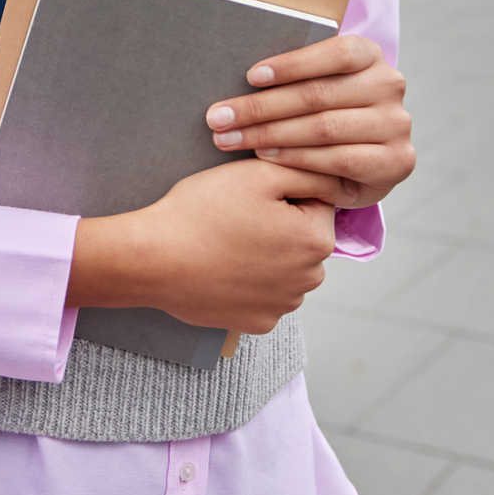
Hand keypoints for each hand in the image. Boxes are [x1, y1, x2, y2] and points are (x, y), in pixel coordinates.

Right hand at [67, 158, 341, 332]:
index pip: (317, 202)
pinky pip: (265, 294)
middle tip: (236, 216)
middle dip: (280, 224)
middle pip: (304, 238)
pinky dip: (250, 282)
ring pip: (286, 268)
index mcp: (316, 239)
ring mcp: (283, 306)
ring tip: (227, 241)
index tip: (252, 195)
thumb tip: (340, 180)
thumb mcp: (258, 174)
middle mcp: (309, 279)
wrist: (154, 258)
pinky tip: (224, 267)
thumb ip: (309, 171)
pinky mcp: (257, 323)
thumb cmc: (203, 211)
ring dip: (267, 254)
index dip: (284, 191)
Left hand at [204, 31, 414, 209]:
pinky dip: (297, 159)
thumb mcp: (315, 86)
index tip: (250, 76)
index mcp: (370, 55)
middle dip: (261, 107)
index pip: (335, 53)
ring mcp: (397, 125)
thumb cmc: (325, 113)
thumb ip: (291, 78)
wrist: (364, 163)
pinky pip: (339, 160)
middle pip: (318, 94)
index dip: (292, 64)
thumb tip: (236, 71)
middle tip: (218, 117)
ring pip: (324, 128)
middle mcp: (389, 86)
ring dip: (270, 134)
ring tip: (232, 138)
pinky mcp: (396, 162)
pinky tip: (266, 156)